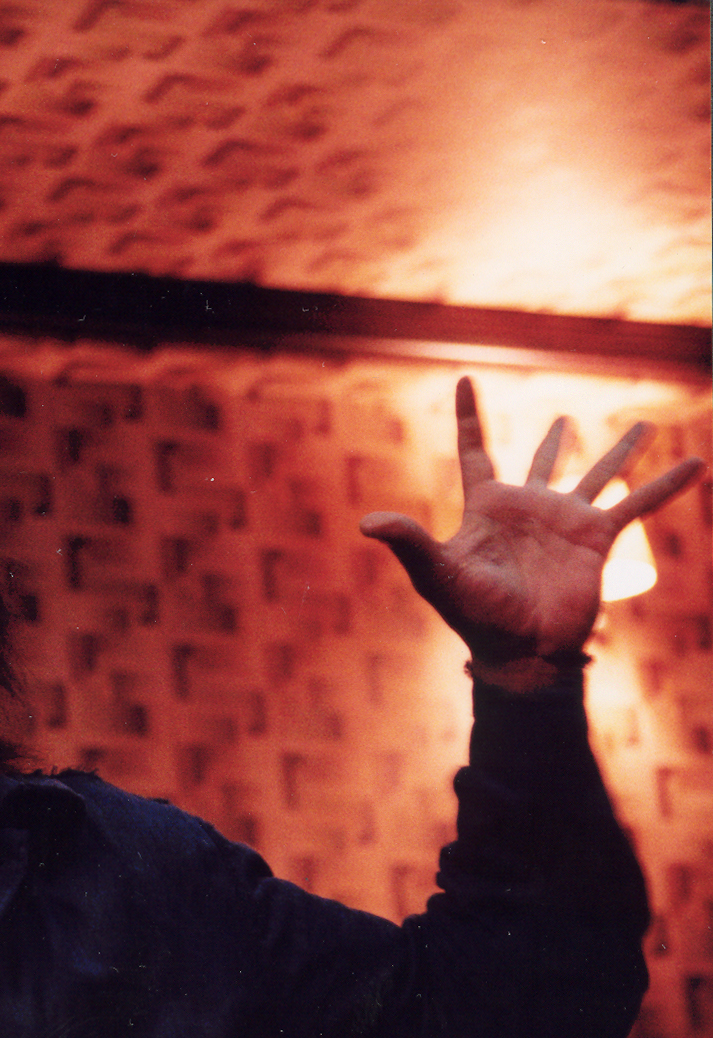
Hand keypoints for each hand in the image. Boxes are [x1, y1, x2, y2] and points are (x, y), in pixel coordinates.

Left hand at [360, 378, 704, 667]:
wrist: (521, 649)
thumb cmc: (473, 614)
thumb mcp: (437, 572)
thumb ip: (409, 541)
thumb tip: (367, 522)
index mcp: (486, 507)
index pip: (475, 450)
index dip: (468, 416)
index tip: (464, 379)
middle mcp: (527, 508)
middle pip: (543, 462)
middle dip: (555, 441)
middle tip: (562, 418)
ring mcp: (565, 522)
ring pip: (597, 474)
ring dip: (620, 451)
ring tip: (644, 423)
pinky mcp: (598, 539)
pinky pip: (637, 504)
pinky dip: (665, 484)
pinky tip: (694, 462)